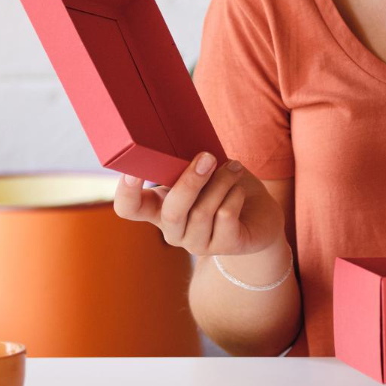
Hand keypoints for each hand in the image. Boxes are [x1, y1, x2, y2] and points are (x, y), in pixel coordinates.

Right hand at [112, 151, 283, 256]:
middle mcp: (173, 230)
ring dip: (221, 182)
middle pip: (172, 212)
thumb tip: (182, 139)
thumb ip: (186, 160)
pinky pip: (225, 216)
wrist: (259, 212)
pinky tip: (239, 189)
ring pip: (202, 212)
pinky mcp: (225, 246)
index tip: (133, 170)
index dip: (126, 192)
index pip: (128, 208)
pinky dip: (234, 195)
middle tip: (208, 157)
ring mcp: (197, 243)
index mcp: (159, 208)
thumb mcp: (201, 169)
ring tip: (233, 167)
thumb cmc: (222, 184)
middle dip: (190, 182)